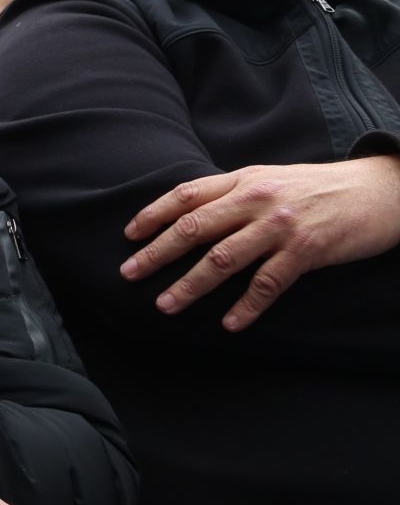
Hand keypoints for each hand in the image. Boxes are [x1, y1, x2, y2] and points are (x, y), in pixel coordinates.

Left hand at [120, 155, 399, 330]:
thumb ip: (234, 193)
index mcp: (243, 180)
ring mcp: (280, 226)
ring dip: (190, 285)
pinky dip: (246, 306)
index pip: (186, 195)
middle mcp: (256, 199)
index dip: (154, 215)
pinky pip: (267, 284)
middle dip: (157, 253)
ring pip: (222, 259)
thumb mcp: (271, 179)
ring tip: (166, 305)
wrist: (380, 190)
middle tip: (129, 274)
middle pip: (194, 228)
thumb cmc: (319, 188)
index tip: (130, 235)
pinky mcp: (306, 250)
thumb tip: (191, 213)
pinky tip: (229, 324)